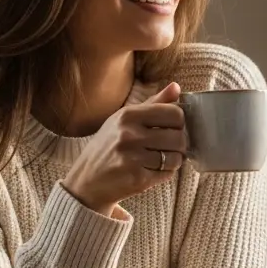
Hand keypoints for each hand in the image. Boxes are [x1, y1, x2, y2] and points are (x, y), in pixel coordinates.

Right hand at [61, 82, 186, 215]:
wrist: (86, 180)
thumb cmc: (108, 146)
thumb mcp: (124, 119)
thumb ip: (153, 103)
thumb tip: (177, 87)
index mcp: (127, 115)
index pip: (174, 114)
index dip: (179, 122)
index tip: (172, 128)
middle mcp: (129, 135)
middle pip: (179, 137)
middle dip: (179, 144)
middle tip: (168, 147)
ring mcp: (133, 158)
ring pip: (175, 157)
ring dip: (173, 160)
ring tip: (160, 159)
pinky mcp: (137, 178)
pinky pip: (168, 174)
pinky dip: (164, 173)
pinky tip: (151, 170)